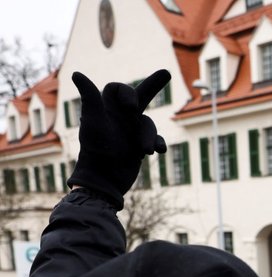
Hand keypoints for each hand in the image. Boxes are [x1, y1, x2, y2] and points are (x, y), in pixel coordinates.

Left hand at [66, 70, 169, 209]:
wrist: (103, 180)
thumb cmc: (96, 150)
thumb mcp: (94, 122)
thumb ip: (90, 98)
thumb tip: (76, 73)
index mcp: (106, 109)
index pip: (118, 89)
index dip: (128, 93)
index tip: (131, 107)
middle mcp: (119, 118)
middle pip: (139, 96)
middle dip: (154, 85)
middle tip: (167, 73)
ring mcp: (130, 132)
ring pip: (149, 124)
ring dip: (149, 136)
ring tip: (146, 150)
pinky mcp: (138, 147)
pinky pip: (155, 139)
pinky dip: (158, 143)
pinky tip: (157, 152)